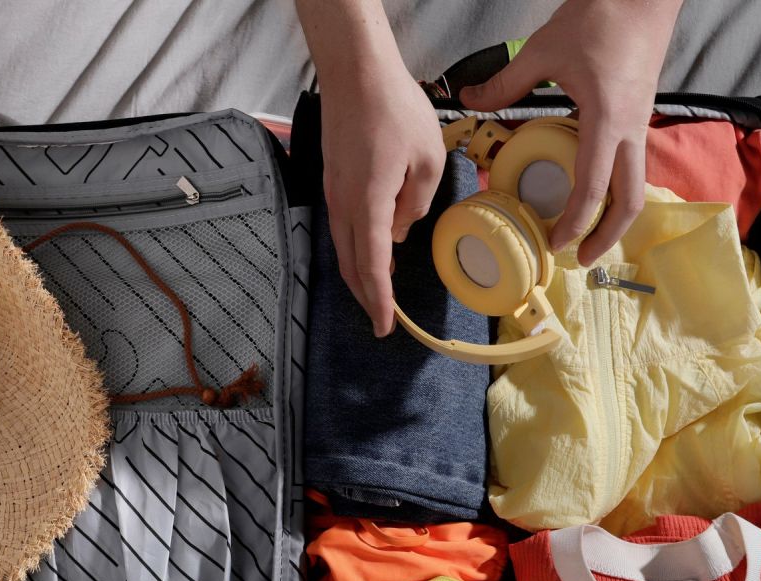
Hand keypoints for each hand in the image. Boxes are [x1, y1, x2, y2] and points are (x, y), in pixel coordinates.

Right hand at [296, 0, 445, 336]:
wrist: (355, 73)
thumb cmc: (395, 109)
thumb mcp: (427, 159)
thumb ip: (417, 203)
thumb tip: (400, 231)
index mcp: (368, 205)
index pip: (371, 267)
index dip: (379, 301)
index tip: (387, 327)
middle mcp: (343, 206)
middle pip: (351, 266)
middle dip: (367, 297)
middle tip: (382, 323)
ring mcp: (334, 194)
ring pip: (343, 249)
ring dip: (360, 275)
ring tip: (379, 295)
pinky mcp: (333, 182)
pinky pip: (343, 228)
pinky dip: (356, 250)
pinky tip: (373, 252)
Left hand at [460, 0, 684, 264]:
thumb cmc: (600, 18)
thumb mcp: (544, 51)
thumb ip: (504, 83)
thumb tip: (469, 101)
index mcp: (606, 120)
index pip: (593, 188)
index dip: (574, 223)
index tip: (556, 245)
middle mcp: (630, 130)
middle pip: (629, 202)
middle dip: (606, 237)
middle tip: (580, 260)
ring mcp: (639, 125)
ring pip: (636, 187)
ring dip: (615, 219)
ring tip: (588, 239)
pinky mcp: (639, 118)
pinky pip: (631, 166)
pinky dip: (615, 191)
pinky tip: (591, 197)